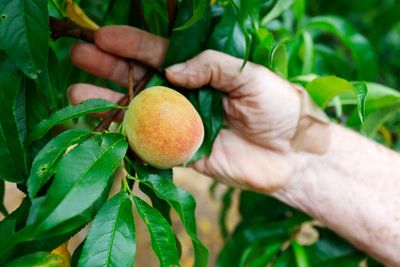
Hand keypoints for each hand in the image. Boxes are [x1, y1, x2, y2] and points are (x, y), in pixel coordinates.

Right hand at [69, 26, 302, 192]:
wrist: (293, 156)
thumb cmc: (279, 109)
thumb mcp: (251, 76)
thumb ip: (212, 66)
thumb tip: (171, 70)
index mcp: (201, 71)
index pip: (159, 53)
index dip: (132, 44)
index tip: (103, 36)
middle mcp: (185, 95)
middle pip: (140, 77)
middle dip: (109, 66)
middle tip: (79, 54)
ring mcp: (180, 124)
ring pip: (137, 110)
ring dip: (107, 100)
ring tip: (75, 89)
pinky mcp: (181, 152)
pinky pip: (148, 144)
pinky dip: (125, 137)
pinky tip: (100, 126)